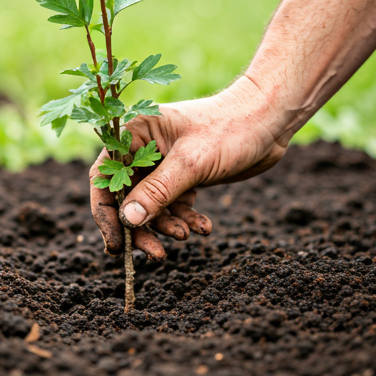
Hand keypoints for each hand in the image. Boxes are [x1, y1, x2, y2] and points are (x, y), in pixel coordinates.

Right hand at [89, 76, 287, 259]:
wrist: (269, 121)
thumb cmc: (229, 128)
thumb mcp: (190, 163)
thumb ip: (157, 192)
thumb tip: (127, 220)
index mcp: (135, 133)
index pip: (105, 176)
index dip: (106, 212)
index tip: (116, 244)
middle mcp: (144, 149)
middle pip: (128, 196)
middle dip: (141, 227)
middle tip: (155, 254)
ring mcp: (164, 164)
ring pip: (152, 205)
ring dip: (166, 226)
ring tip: (187, 235)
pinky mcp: (184, 177)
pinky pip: (175, 205)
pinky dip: (186, 219)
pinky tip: (204, 228)